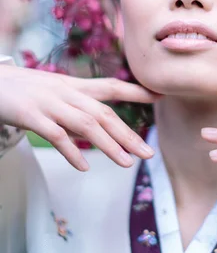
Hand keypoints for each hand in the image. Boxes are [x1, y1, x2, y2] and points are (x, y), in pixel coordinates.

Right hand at [0, 64, 161, 170]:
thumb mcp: (52, 92)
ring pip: (86, 124)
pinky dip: (72, 150)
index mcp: (72, 86)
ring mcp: (48, 103)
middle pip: (103, 113)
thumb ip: (74, 107)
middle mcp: (65, 92)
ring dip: (108, 145)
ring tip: (127, 163)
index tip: (159, 96)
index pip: (110, 86)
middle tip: (148, 153)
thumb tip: (94, 129)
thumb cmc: (21, 90)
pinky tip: (85, 166)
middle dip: (128, 134)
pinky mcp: (30, 114)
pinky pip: (55, 134)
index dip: (135, 91)